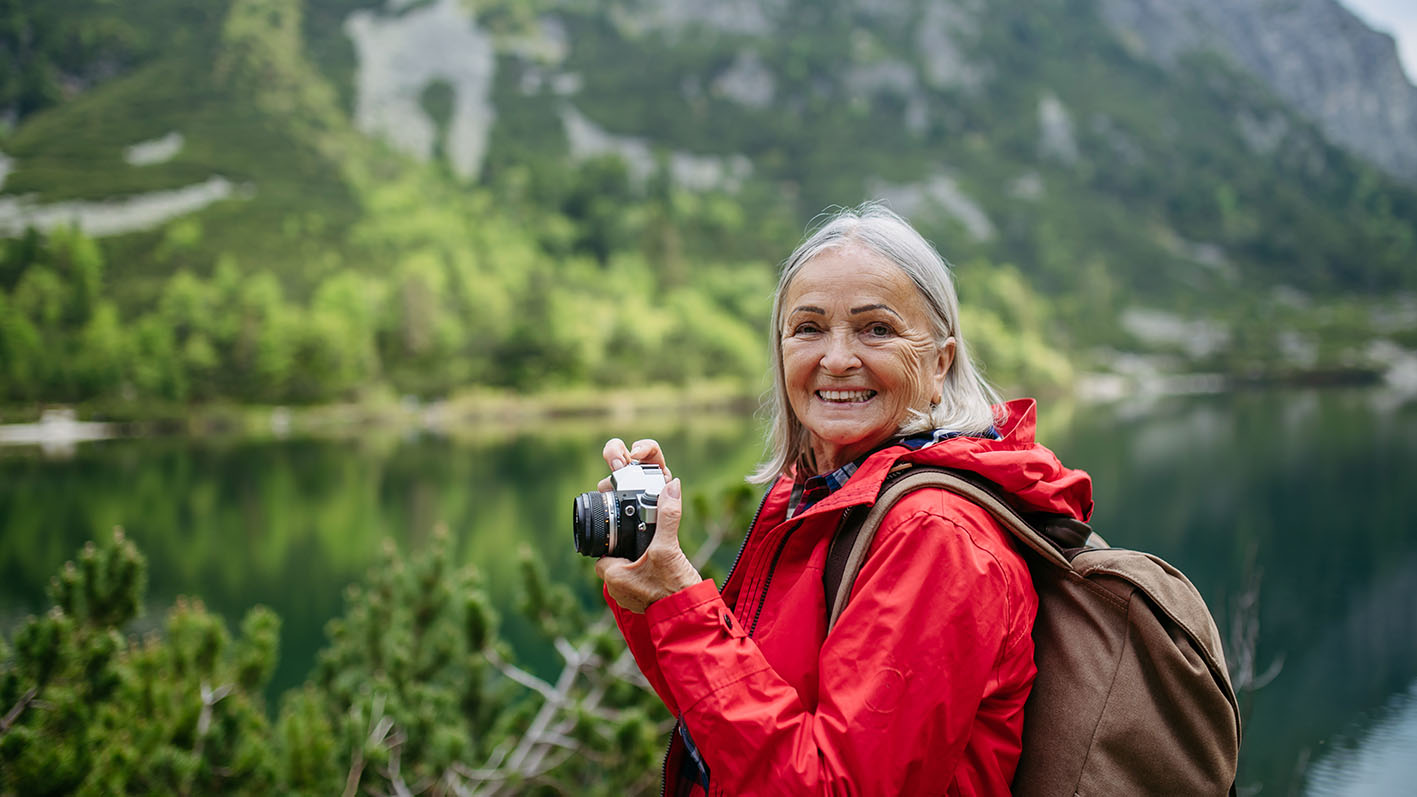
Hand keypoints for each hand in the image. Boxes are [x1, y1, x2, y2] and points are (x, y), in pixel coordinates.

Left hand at [595, 439, 700, 612]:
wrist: (691, 616)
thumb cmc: (675, 588)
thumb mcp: (669, 547)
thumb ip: (668, 516)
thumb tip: (671, 487)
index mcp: (614, 577)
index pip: (603, 551)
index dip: (615, 540)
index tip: (628, 531)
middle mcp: (617, 590)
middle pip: (615, 559)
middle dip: (628, 550)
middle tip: (645, 543)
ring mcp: (629, 598)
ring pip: (627, 571)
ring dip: (638, 562)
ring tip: (654, 555)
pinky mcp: (643, 603)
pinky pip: (638, 583)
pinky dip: (646, 575)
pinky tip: (660, 571)